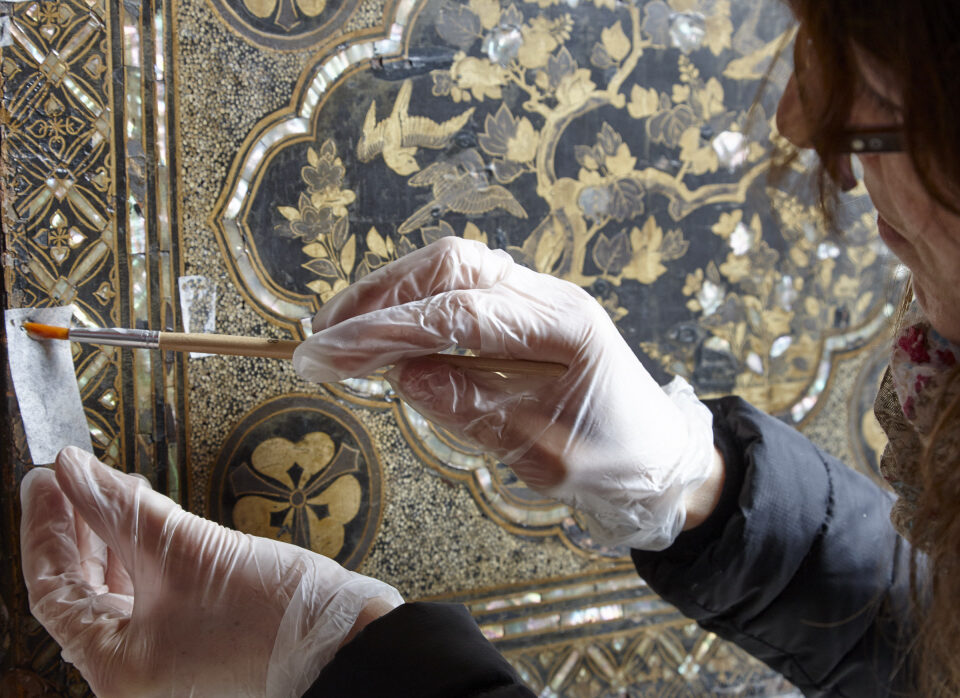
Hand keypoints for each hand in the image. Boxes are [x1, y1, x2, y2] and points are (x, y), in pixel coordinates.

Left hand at [19, 447, 401, 697]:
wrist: (346, 643)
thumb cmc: (273, 616)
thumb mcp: (186, 550)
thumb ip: (120, 508)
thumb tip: (73, 470)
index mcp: (115, 668)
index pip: (52, 590)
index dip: (45, 527)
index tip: (45, 478)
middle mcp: (133, 675)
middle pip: (81, 594)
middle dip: (76, 530)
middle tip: (69, 477)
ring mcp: (165, 663)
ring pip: (116, 595)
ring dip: (110, 539)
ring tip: (111, 490)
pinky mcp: (194, 644)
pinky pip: (149, 599)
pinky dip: (143, 558)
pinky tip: (147, 520)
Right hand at [293, 237, 717, 549]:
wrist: (656, 453)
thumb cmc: (612, 461)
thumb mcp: (546, 456)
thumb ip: (476, 410)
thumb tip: (406, 373)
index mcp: (565, 328)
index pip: (460, 315)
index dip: (386, 332)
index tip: (326, 354)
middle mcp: (549, 295)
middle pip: (452, 267)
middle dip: (378, 300)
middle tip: (321, 342)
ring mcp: (537, 294)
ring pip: (452, 266)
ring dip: (389, 292)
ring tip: (338, 331)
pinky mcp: (522, 306)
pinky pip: (460, 286)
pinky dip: (412, 301)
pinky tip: (381, 328)